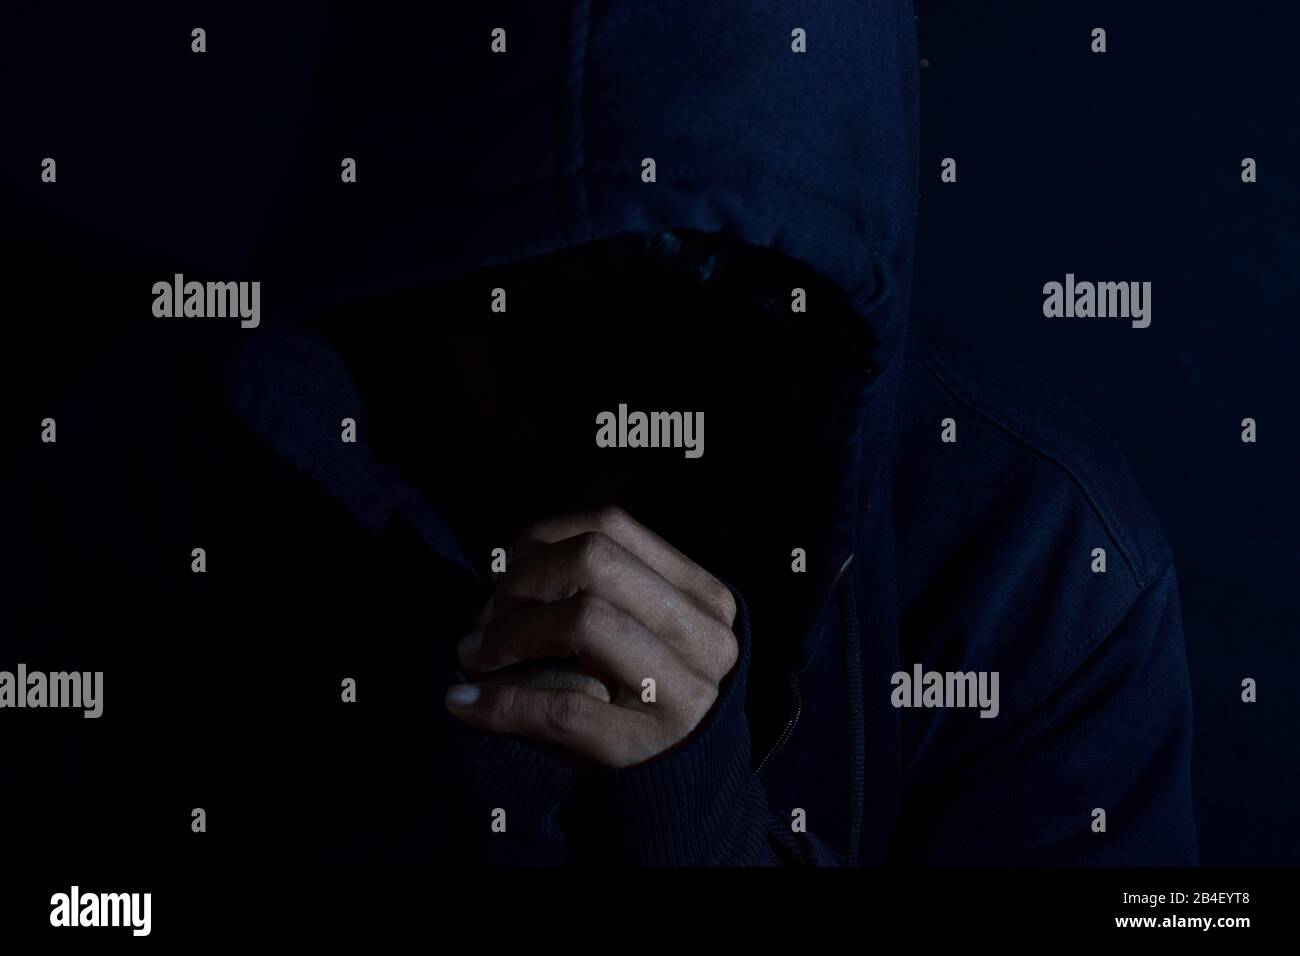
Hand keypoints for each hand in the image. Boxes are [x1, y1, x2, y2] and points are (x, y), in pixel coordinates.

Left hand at [445, 505, 738, 767]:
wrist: (689, 799)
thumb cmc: (652, 704)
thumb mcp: (651, 636)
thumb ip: (603, 589)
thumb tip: (511, 558)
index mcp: (703, 599)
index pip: (612, 527)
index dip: (541, 541)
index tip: (506, 575)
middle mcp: (704, 638)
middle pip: (594, 561)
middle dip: (522, 582)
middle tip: (486, 619)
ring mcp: (681, 693)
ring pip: (583, 620)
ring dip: (509, 633)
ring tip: (476, 656)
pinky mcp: (644, 748)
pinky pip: (559, 706)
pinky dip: (500, 701)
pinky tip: (467, 704)